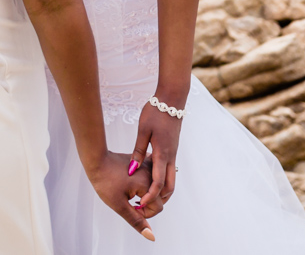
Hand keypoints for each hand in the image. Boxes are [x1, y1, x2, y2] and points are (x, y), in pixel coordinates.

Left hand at [86, 149, 157, 240]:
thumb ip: (136, 221)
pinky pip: (151, 178)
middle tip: (129, 200)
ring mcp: (149, 165)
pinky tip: (132, 183)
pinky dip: (145, 184)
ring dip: (146, 194)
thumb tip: (151, 236)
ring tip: (129, 192)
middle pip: (158, 198)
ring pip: (155, 188)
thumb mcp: (119, 205)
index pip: (158, 207)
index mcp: (148, 183)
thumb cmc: (105, 181)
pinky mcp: (145, 161)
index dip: (144, 213)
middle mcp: (152, 172)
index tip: (130, 207)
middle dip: (145, 204)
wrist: (97, 160)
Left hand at [130, 100, 182, 216]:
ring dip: (161, 191)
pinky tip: (149, 180)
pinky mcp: (172, 149)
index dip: (150, 197)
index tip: (140, 205)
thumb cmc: (155, 112)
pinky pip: (170, 170)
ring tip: (144, 196)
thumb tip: (131, 170)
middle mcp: (171, 156)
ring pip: (171, 179)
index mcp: (163, 154)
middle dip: (159, 199)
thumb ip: (138, 151)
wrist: (172, 99)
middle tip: (144, 206)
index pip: (158, 183)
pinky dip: (162, 180)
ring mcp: (173, 153)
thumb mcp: (142, 131)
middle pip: (169, 186)